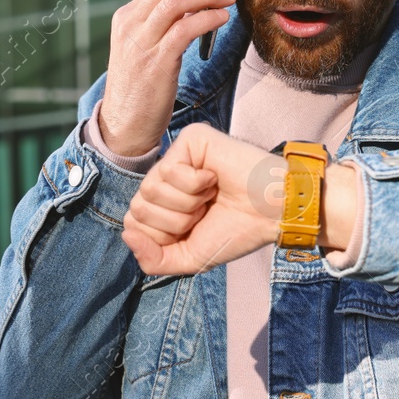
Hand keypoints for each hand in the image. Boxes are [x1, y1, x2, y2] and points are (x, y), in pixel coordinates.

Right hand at [97, 0, 233, 157]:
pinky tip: (221, 17)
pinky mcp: (155, 63)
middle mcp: (130, 24)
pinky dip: (206, 18)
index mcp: (127, 17)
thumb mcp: (148, 47)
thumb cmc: (142, 87)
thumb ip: (165, 23)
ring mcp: (140, 43)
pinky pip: (184, 30)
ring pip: (175, 2)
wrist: (124, 126)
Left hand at [122, 123, 361, 276]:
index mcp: (164, 204)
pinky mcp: (189, 139)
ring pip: (151, 188)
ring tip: (211, 195)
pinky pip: (170, 169)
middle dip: (175, 221)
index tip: (194, 229)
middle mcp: (166, 178)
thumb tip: (126, 233)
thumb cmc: (236, 230)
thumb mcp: (190, 257)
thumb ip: (153, 259)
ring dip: (187, 203)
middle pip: (138, 206)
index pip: (132, 222)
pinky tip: (214, 178)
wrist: (272, 212)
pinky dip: (196, 184)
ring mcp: (176, 157)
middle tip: (205, 212)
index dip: (161, 235)